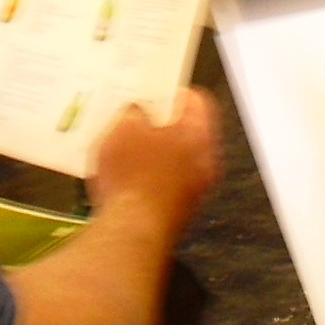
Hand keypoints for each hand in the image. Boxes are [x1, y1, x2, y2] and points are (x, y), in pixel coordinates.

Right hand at [89, 87, 219, 242]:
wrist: (131, 233)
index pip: (196, 101)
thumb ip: (134, 112)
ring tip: (120, 146)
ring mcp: (191, 192)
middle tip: (133, 117)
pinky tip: (120, 176)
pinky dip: (144, 177)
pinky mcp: (173, 213)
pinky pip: (161, 184)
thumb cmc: (132, 177)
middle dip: (158, 124)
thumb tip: (137, 111)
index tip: (153, 91)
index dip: (172, 92)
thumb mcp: (124, 128)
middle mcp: (203, 164)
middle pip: (184, 132)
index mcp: (199, 136)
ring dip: (149, 152)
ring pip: (172, 160)